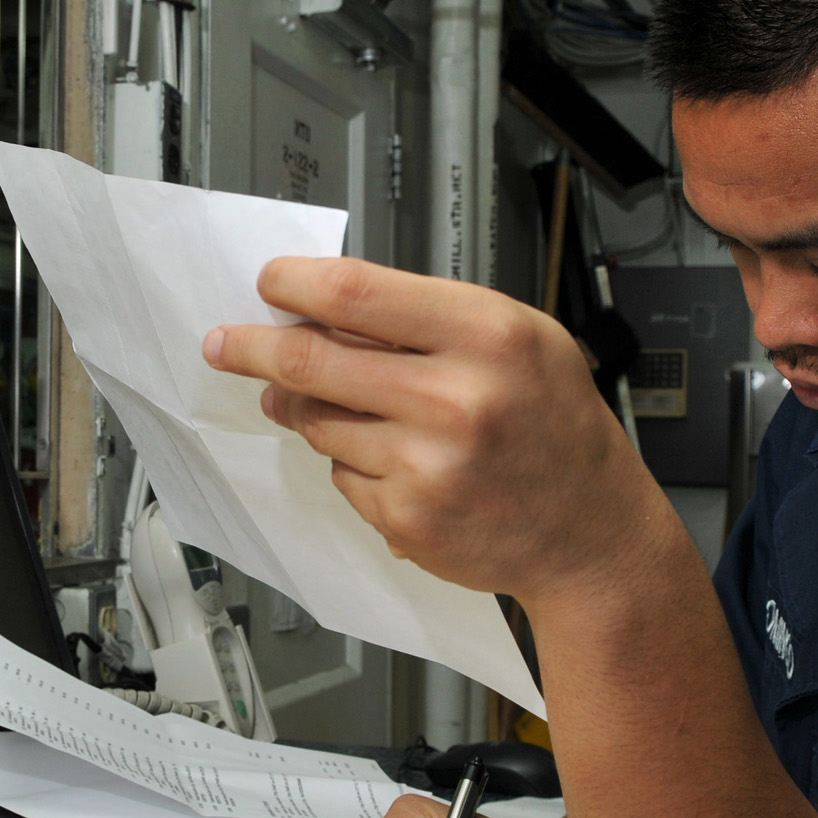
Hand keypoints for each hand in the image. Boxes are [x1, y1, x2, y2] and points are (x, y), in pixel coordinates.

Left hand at [202, 257, 662, 607]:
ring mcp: (426, 466)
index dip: (295, 284)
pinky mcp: (404, 518)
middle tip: (226, 342)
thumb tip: (325, 307)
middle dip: (254, 347)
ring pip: (316, 421)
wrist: (591, 534)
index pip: (355, 294)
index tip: (270, 283)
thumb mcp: (518, 339)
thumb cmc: (555, 426)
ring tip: (343, 407)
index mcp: (486, 336)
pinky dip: (353, 462)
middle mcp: (455, 399)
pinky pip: (341, 474)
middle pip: (311, 360)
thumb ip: (427, 317)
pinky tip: (399, 462)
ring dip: (307, 409)